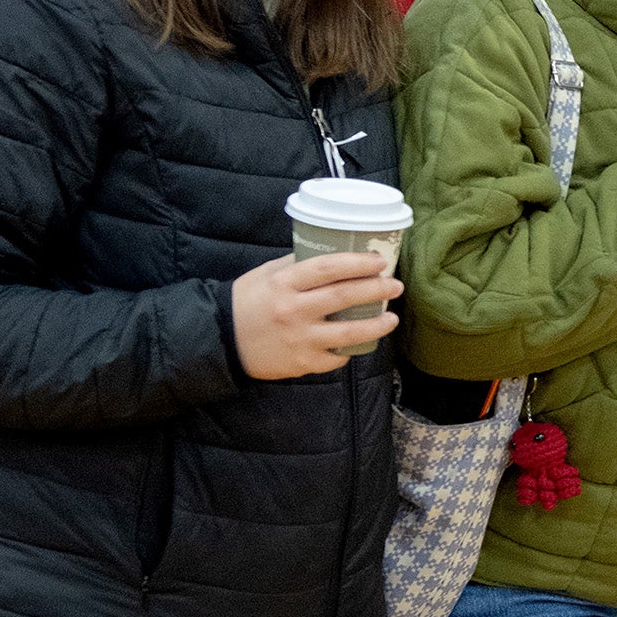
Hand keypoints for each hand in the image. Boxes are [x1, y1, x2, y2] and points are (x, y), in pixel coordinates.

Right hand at [229, 250, 402, 380]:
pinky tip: (360, 343)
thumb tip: (335, 254)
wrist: (221, 340)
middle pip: (344, 297)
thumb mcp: (268, 274)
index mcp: (284, 283)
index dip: (358, 263)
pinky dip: (349, 349)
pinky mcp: (300, 363)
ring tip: (391, 319)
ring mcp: (298, 339)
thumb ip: (298, 265)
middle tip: (395, 286)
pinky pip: (334, 357)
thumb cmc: (247, 301)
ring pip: (347, 333)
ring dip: (375, 326)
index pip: (328, 268)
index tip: (380, 261)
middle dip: (376, 290)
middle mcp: (293, 310)